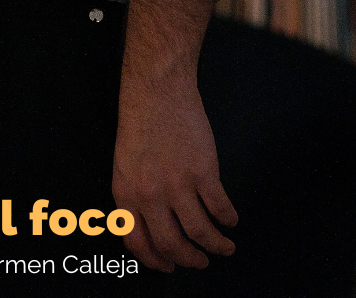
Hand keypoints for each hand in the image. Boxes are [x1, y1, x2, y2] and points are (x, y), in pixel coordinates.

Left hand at [112, 73, 235, 271]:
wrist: (157, 88)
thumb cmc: (140, 118)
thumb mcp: (124, 161)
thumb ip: (134, 194)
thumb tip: (149, 223)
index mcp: (126, 193)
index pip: (138, 242)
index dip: (155, 260)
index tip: (168, 266)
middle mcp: (151, 195)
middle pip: (172, 244)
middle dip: (189, 259)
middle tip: (199, 262)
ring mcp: (178, 185)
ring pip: (200, 232)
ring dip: (215, 245)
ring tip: (224, 247)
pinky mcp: (203, 172)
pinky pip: (219, 207)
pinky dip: (228, 219)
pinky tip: (231, 220)